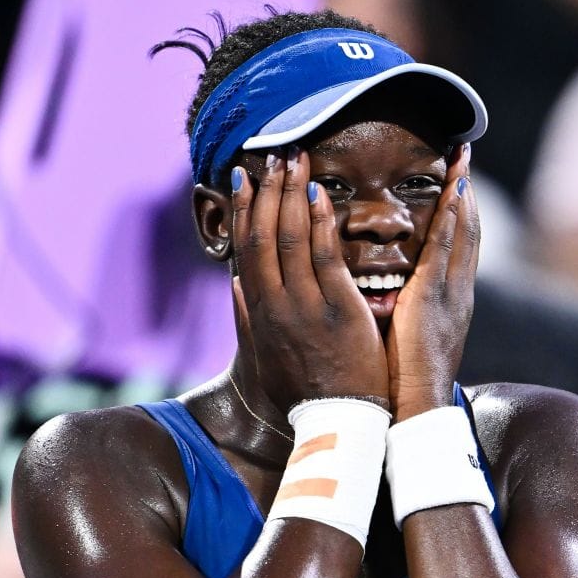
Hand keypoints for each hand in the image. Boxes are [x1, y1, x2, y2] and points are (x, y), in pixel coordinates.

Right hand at [229, 149, 388, 409]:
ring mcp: (307, 306)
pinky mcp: (339, 310)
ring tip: (295, 160)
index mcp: (260, 313)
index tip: (246, 178)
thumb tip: (236, 282)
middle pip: (264, 236)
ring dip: (292, 194)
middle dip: (268, 191)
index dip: (246, 210)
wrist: (340, 422)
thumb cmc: (307, 392)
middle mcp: (276, 306)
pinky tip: (318, 194)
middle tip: (274, 155)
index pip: (246, 250)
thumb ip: (249, 319)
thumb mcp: (266, 358)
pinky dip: (319, 222)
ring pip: (291, 239)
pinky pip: (326, 257)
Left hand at [385, 145, 478, 419]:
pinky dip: (451, 218)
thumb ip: (401, 311)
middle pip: (468, 230)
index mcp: (450, 302)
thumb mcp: (405, 336)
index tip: (458, 180)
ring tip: (463, 159)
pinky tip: (454, 191)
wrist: (417, 407)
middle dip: (467, 190)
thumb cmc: (403, 380)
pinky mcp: (435, 298)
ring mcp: (451, 293)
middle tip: (466, 154)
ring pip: (463, 232)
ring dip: (464, 192)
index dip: (459, 211)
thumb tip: (388, 295)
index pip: (458, 246)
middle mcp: (458, 292)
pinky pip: (445, 250)